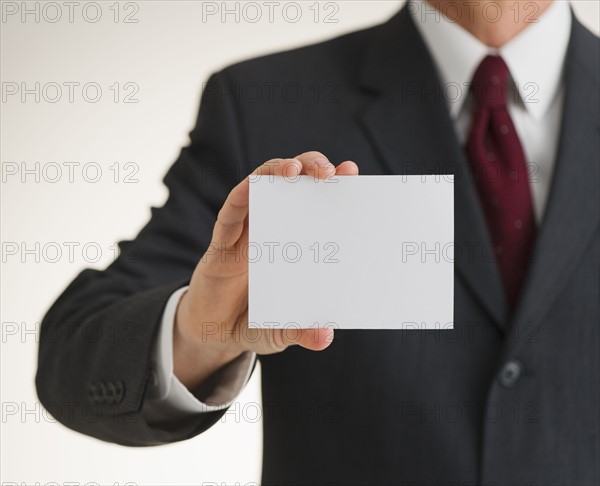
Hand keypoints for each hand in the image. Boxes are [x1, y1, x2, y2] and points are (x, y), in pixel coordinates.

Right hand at [173, 151, 358, 389]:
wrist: (214, 332)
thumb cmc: (255, 321)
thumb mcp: (282, 331)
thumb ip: (301, 331)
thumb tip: (325, 337)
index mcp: (293, 243)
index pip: (316, 203)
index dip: (333, 185)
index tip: (352, 172)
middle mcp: (271, 229)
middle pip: (292, 183)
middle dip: (311, 167)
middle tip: (330, 172)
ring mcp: (246, 232)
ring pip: (261, 187)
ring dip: (276, 171)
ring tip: (295, 169)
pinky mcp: (222, 242)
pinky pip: (231, 213)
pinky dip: (241, 196)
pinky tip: (252, 186)